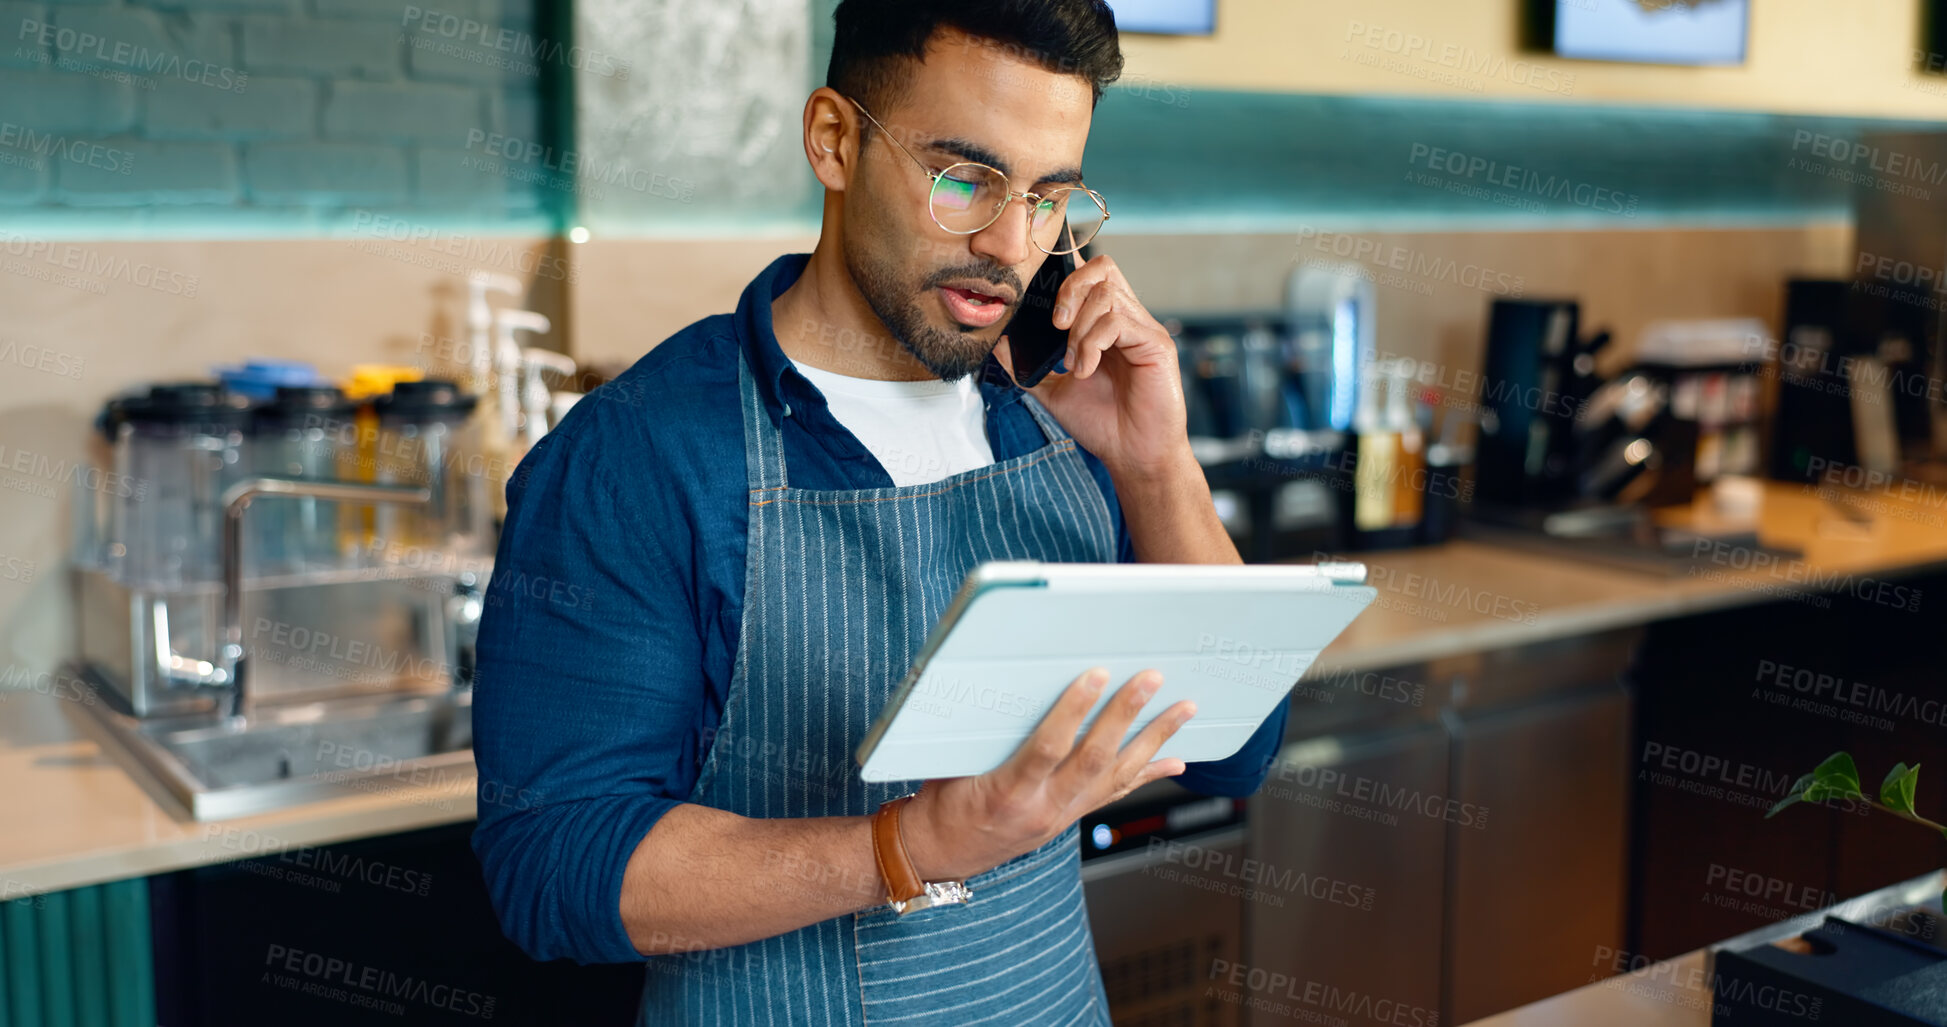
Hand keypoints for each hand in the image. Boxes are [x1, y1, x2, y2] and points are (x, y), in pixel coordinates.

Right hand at [899, 667, 1195, 880]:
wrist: (939, 852)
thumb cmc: (940, 802)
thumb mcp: (951, 764)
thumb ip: (982, 732)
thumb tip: (1002, 683)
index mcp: (1006, 792)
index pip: (1047, 747)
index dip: (1073, 710)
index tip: (1095, 674)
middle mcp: (1042, 808)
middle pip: (1095, 759)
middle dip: (1127, 715)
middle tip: (1151, 679)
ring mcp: (1061, 816)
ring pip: (1116, 775)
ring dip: (1154, 740)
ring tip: (1183, 709)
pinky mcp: (1070, 817)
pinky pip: (1115, 793)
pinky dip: (1148, 773)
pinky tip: (1176, 760)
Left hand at [993, 255, 1192, 480]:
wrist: (1132, 455)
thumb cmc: (1102, 423)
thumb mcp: (1052, 390)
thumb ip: (1025, 365)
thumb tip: (997, 342)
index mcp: (1106, 323)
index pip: (1091, 273)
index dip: (1066, 269)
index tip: (1040, 287)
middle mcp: (1128, 319)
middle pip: (1103, 268)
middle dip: (1069, 290)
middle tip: (1056, 326)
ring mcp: (1144, 329)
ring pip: (1106, 294)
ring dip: (1078, 330)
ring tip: (1073, 364)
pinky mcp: (1156, 344)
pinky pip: (1118, 322)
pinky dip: (1092, 344)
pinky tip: (1086, 370)